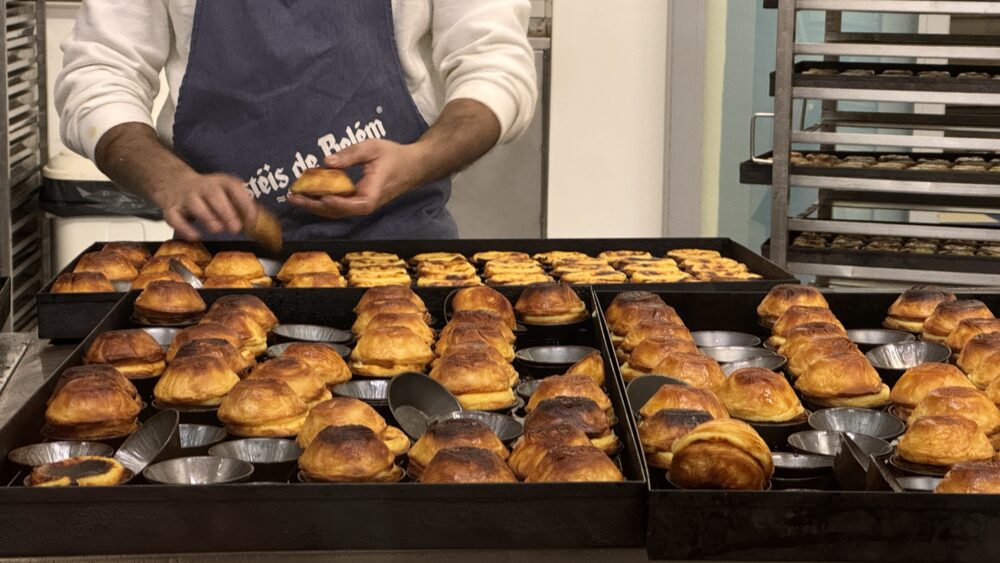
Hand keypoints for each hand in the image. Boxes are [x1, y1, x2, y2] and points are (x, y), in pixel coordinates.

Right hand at [150, 172, 256, 239]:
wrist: (174, 182)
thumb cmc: (207, 193)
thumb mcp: (225, 192)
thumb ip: (241, 205)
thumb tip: (260, 222)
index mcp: (220, 182)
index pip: (234, 187)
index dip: (244, 202)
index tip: (252, 218)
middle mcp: (202, 187)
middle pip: (214, 195)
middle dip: (226, 212)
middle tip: (235, 228)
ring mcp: (186, 197)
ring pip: (195, 205)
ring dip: (208, 218)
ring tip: (217, 228)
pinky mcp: (171, 209)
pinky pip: (175, 218)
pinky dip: (185, 228)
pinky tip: (195, 235)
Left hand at [287, 139, 428, 219]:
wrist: (411, 167)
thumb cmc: (393, 155)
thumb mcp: (372, 148)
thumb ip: (350, 155)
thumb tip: (327, 162)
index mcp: (373, 193)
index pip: (355, 205)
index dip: (338, 203)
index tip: (320, 196)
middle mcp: (366, 204)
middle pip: (338, 211)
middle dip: (313, 205)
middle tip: (292, 196)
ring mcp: (361, 205)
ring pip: (335, 211)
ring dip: (313, 205)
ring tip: (293, 197)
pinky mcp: (357, 202)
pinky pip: (337, 205)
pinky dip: (321, 201)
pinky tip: (307, 194)